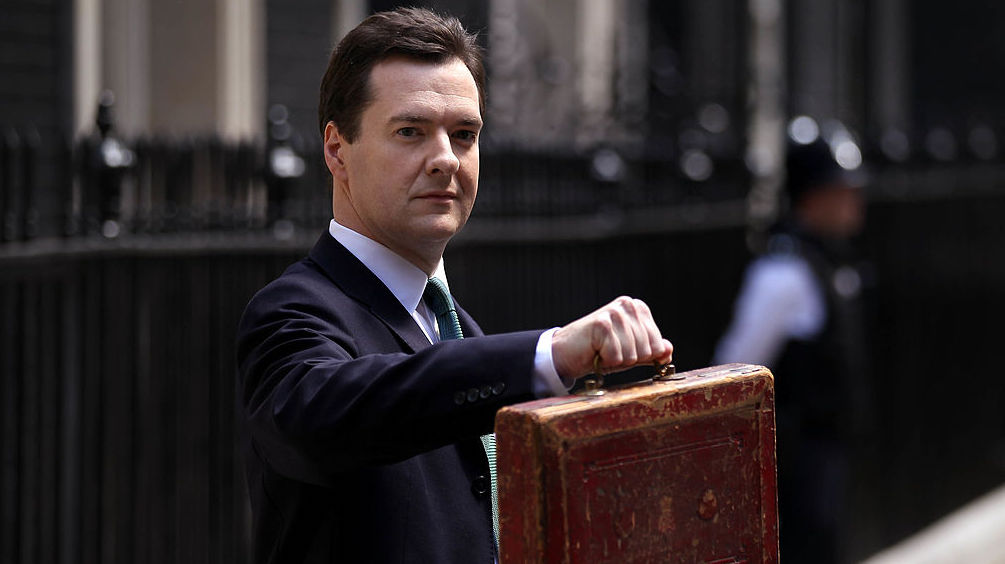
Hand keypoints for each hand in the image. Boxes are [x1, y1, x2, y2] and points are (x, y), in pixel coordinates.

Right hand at [551, 296, 672, 379]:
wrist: (567, 353)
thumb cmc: (599, 352)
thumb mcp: (632, 352)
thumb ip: (652, 351)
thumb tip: (668, 350)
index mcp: (639, 308)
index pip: (658, 345)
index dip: (641, 356)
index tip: (623, 349)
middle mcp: (628, 305)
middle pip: (647, 350)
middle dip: (629, 358)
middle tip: (611, 351)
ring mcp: (615, 313)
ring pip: (632, 355)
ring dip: (616, 360)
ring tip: (603, 351)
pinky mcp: (601, 324)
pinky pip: (616, 356)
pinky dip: (605, 361)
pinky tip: (595, 351)